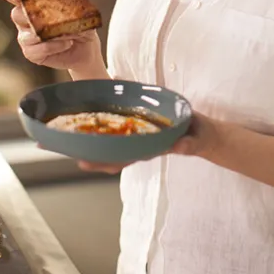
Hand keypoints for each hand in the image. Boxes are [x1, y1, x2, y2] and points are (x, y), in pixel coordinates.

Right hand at [1, 0, 104, 80]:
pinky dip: (51, 46)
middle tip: (47, 15)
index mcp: (29, 1)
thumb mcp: (77, 0)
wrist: (86, 46)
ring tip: (67, 32)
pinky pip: (35, 49)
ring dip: (46, 33)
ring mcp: (25, 37)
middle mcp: (23, 19)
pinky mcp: (31, 53)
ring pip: (25, 34)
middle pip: (16, 14)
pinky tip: (66, 42)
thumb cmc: (76, 19)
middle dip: (30, 15)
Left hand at [75, 103, 217, 174]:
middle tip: (68, 152)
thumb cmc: (199, 139)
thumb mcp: (195, 142)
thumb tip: (178, 146)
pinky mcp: (144, 123)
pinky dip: (110, 119)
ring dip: (95, 137)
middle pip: (111, 151)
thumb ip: (187, 145)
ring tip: (72, 133)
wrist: (204, 134)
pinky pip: (123, 123)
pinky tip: (96, 111)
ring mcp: (141, 134)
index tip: (84, 163)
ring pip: (113, 139)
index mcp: (150, 149)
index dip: (103, 161)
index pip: (123, 158)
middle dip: (90, 153)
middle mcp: (141, 143)